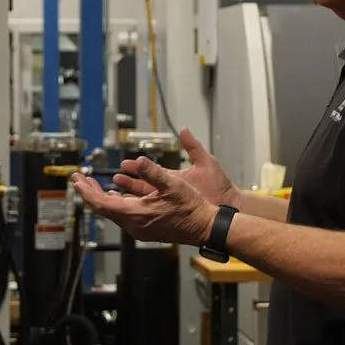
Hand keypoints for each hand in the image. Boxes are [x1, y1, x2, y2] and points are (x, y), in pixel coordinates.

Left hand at [69, 157, 218, 247]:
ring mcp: (139, 229)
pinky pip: (122, 215)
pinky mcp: (145, 228)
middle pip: (102, 208)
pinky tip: (115, 193)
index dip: (85, 190)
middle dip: (89, 192)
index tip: (77, 178)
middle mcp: (133, 225)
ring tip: (92, 184)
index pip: (100, 203)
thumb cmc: (191, 207)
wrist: (204, 227)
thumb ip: (153, 172)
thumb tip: (139, 160)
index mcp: (135, 214)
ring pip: (112, 212)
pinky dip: (114, 203)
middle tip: (79, 178)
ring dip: (101, 197)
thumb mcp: (172, 184)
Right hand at [110, 127, 238, 208]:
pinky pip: (153, 213)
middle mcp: (170, 192)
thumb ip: (193, 146)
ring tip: (116, 193)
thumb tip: (184, 130)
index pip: (151, 173)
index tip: (125, 164)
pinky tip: (130, 210)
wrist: (230, 207)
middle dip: (128, 182)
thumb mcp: (206, 162)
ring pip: (145, 201)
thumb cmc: (220, 186)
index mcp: (175, 179)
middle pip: (144, 187)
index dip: (137, 169)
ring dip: (131, 197)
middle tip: (115, 178)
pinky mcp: (173, 215)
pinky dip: (141, 211)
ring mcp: (171, 205)